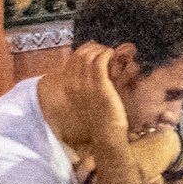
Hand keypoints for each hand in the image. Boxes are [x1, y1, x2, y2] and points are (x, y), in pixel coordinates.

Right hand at [38, 42, 133, 158]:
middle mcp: (74, 85)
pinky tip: (113, 55)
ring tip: (110, 53)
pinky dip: (107, 54)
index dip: (84, 50)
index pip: (72, 60)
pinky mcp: (100, 86)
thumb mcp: (86, 100)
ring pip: (89, 56)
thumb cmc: (99, 120)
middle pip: (79, 55)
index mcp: (69, 88)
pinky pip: (100, 61)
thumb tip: (93, 70)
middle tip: (104, 49)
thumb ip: (85, 85)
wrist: (105, 136)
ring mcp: (86, 85)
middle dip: (93, 47)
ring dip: (101, 50)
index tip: (95, 48)